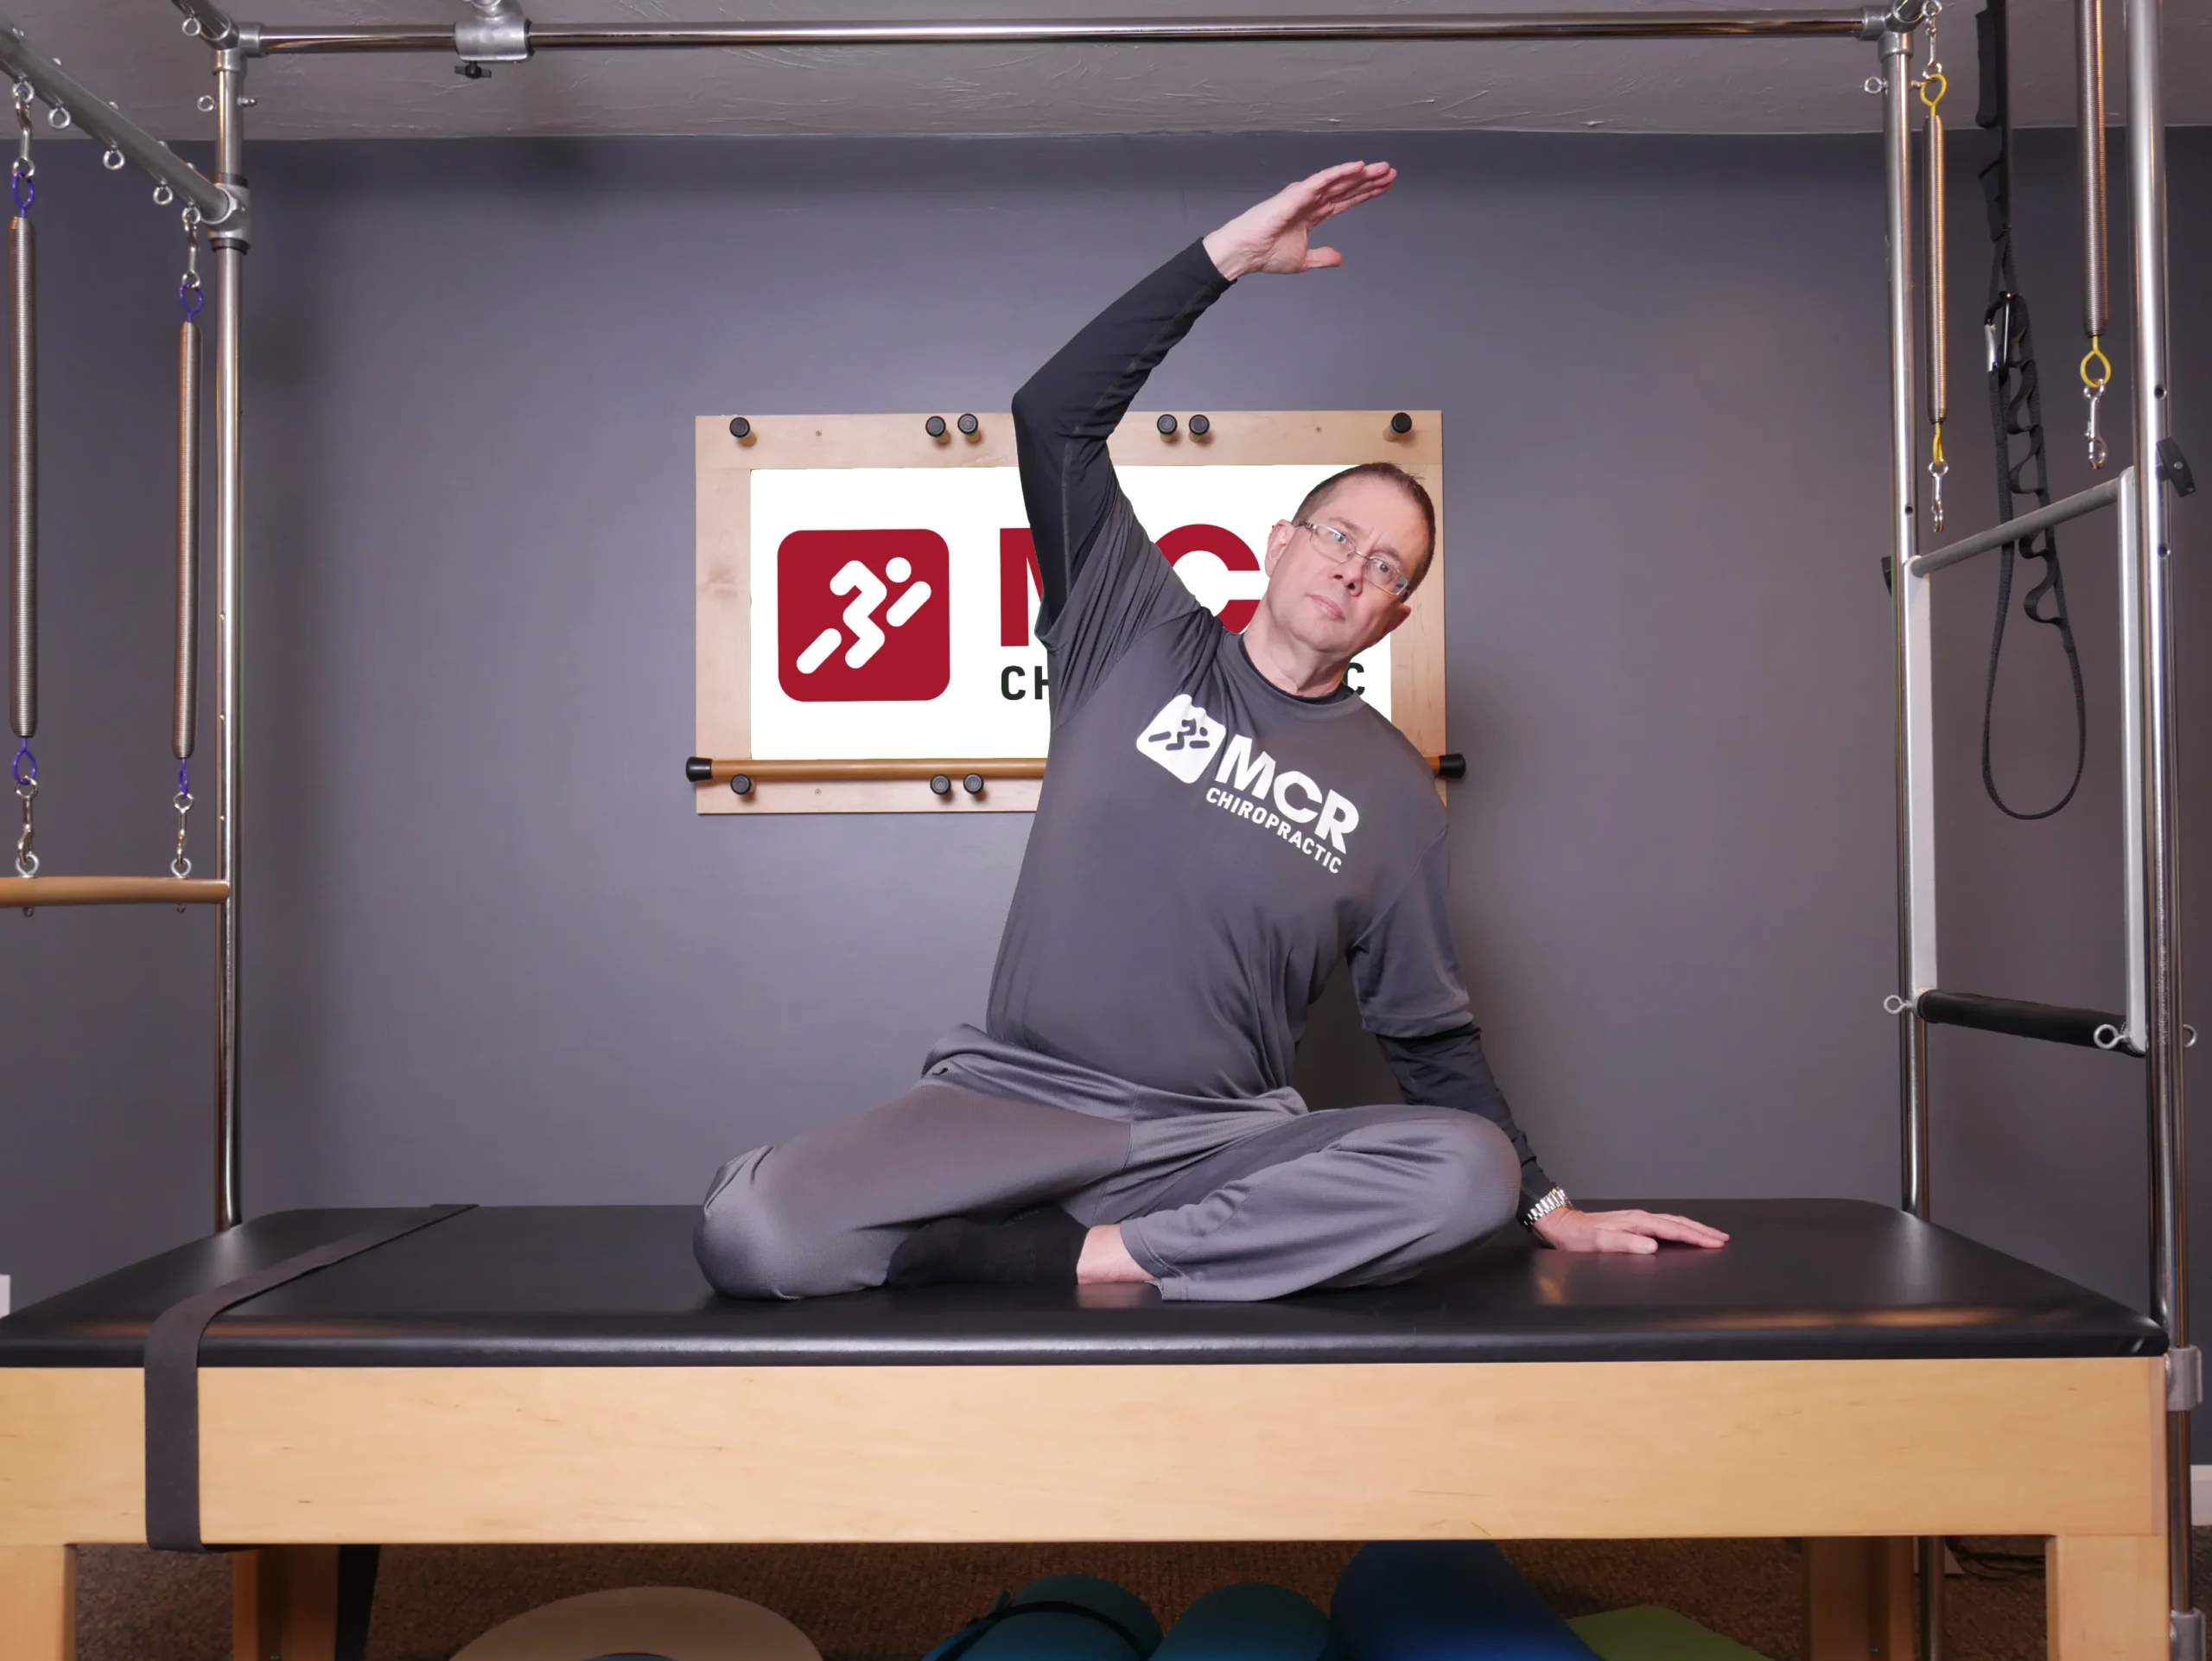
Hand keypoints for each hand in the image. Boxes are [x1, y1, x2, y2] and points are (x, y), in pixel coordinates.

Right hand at [1201, 161, 1396, 282]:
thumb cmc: (1266, 253)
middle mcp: (1311, 201)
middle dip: (1370, 180)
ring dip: (1361, 174)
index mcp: (1314, 214)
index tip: (1385, 187)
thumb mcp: (1303, 260)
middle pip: (1347, 187)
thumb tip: (1339, 258)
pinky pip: (1323, 180)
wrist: (1246, 253)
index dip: (1367, 193)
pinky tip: (1357, 167)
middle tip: (1391, 172)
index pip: (1346, 200)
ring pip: (1339, 180)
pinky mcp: (1297, 193)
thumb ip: (1322, 257)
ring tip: (1383, 168)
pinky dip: (1340, 172)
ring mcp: (1305, 195)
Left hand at [1532, 1206, 1729, 1254]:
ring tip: (1711, 1235)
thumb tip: (1652, 1247)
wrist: (1561, 1224)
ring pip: (1672, 1222)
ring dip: (1693, 1228)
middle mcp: (1639, 1218)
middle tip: (1723, 1239)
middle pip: (1678, 1222)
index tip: (1716, 1243)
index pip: (1674, 1230)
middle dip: (1702, 1231)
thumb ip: (1626, 1244)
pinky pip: (1663, 1224)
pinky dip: (1678, 1228)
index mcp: (1636, 1222)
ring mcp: (1636, 1219)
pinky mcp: (1632, 1223)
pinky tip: (1681, 1232)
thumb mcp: (1599, 1243)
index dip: (1696, 1237)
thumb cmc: (1577, 1237)